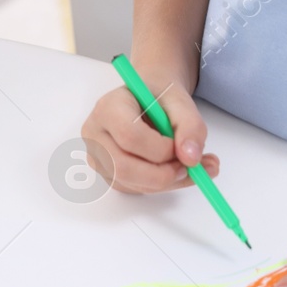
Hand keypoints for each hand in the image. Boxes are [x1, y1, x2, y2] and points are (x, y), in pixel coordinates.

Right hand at [81, 82, 219, 193]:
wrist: (145, 100)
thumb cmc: (158, 97)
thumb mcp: (179, 101)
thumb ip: (190, 126)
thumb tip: (191, 158)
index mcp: (108, 108)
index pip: (129, 136)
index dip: (160, 149)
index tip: (181, 146)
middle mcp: (95, 135)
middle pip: (122, 167)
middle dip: (162, 174)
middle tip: (192, 168)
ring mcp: (97, 157)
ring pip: (130, 183)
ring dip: (166, 181)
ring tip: (192, 166)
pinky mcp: (107, 174)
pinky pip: (135, 189)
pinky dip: (161, 185)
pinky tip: (175, 169)